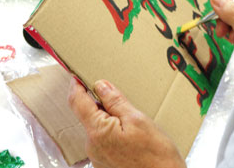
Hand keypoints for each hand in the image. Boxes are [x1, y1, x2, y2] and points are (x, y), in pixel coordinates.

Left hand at [68, 78, 185, 167]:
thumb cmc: (156, 156)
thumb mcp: (138, 120)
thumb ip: (116, 102)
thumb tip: (101, 85)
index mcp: (98, 131)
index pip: (77, 102)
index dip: (76, 86)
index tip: (77, 75)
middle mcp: (92, 146)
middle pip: (88, 115)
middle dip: (101, 104)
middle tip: (120, 98)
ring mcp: (98, 157)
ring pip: (98, 129)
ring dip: (109, 120)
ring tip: (132, 123)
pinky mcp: (105, 164)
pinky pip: (104, 142)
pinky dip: (113, 134)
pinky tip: (131, 137)